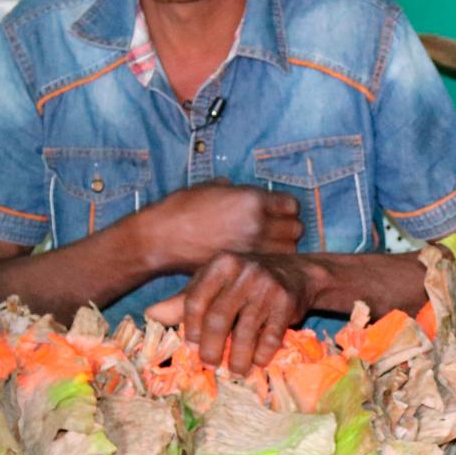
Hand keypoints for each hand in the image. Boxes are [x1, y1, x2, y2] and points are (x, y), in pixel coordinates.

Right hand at [146, 183, 302, 272]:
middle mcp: (258, 225)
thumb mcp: (211, 187)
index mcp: (252, 200)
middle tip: (273, 229)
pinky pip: (269, 264)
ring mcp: (251, 249)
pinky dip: (267, 262)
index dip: (285, 207)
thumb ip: (236, 189)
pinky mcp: (242, 267)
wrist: (159, 238)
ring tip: (264, 245)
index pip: (292, 205)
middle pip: (296, 229)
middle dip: (287, 228)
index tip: (275, 210)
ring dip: (280, 247)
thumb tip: (242, 190)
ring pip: (288, 250)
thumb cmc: (181, 209)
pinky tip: (254, 257)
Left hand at [147, 252, 324, 373]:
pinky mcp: (287, 301)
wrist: (298, 273)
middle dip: (212, 348)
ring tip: (236, 371)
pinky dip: (262, 354)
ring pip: (245, 332)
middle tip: (210, 365)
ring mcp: (266, 285)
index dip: (190, 328)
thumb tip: (150, 315)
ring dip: (239, 359)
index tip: (190, 348)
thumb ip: (185, 301)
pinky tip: (258, 361)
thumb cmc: (247, 282)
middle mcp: (243, 271)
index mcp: (221, 264)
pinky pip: (270, 336)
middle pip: (218, 318)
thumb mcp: (216, 284)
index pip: (196, 299)